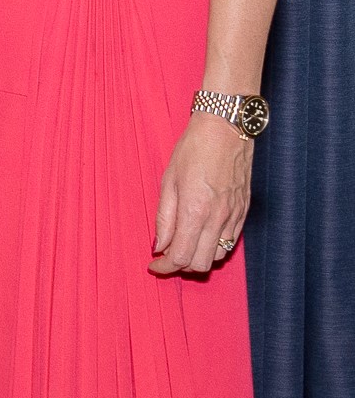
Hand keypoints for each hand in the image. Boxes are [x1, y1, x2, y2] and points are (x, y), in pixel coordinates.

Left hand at [149, 110, 253, 275]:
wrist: (226, 130)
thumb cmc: (193, 151)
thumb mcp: (168, 182)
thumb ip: (164, 219)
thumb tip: (159, 246)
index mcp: (195, 211)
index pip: (181, 257)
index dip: (165, 267)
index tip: (154, 265)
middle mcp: (218, 218)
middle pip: (201, 264)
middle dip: (181, 266)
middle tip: (167, 256)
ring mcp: (235, 216)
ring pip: (218, 256)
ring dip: (199, 257)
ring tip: (184, 245)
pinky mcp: (245, 211)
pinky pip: (231, 241)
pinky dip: (215, 246)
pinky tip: (202, 235)